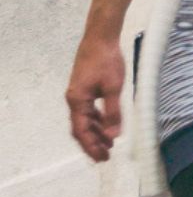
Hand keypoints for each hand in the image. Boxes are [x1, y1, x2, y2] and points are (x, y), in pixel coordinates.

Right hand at [63, 35, 124, 161]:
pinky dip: (98, 120)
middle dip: (92, 144)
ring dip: (96, 133)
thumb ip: (113, 112)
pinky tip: (107, 126)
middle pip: (81, 128)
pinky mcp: (85, 89)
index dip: (91, 146)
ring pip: (86, 120)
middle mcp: (74, 99)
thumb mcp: (114, 88)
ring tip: (109, 145)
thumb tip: (114, 135)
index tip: (102, 158)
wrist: (100, 38)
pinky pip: (89, 110)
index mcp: (77, 101)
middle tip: (105, 157)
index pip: (81, 131)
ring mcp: (79, 94)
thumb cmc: (107, 61)